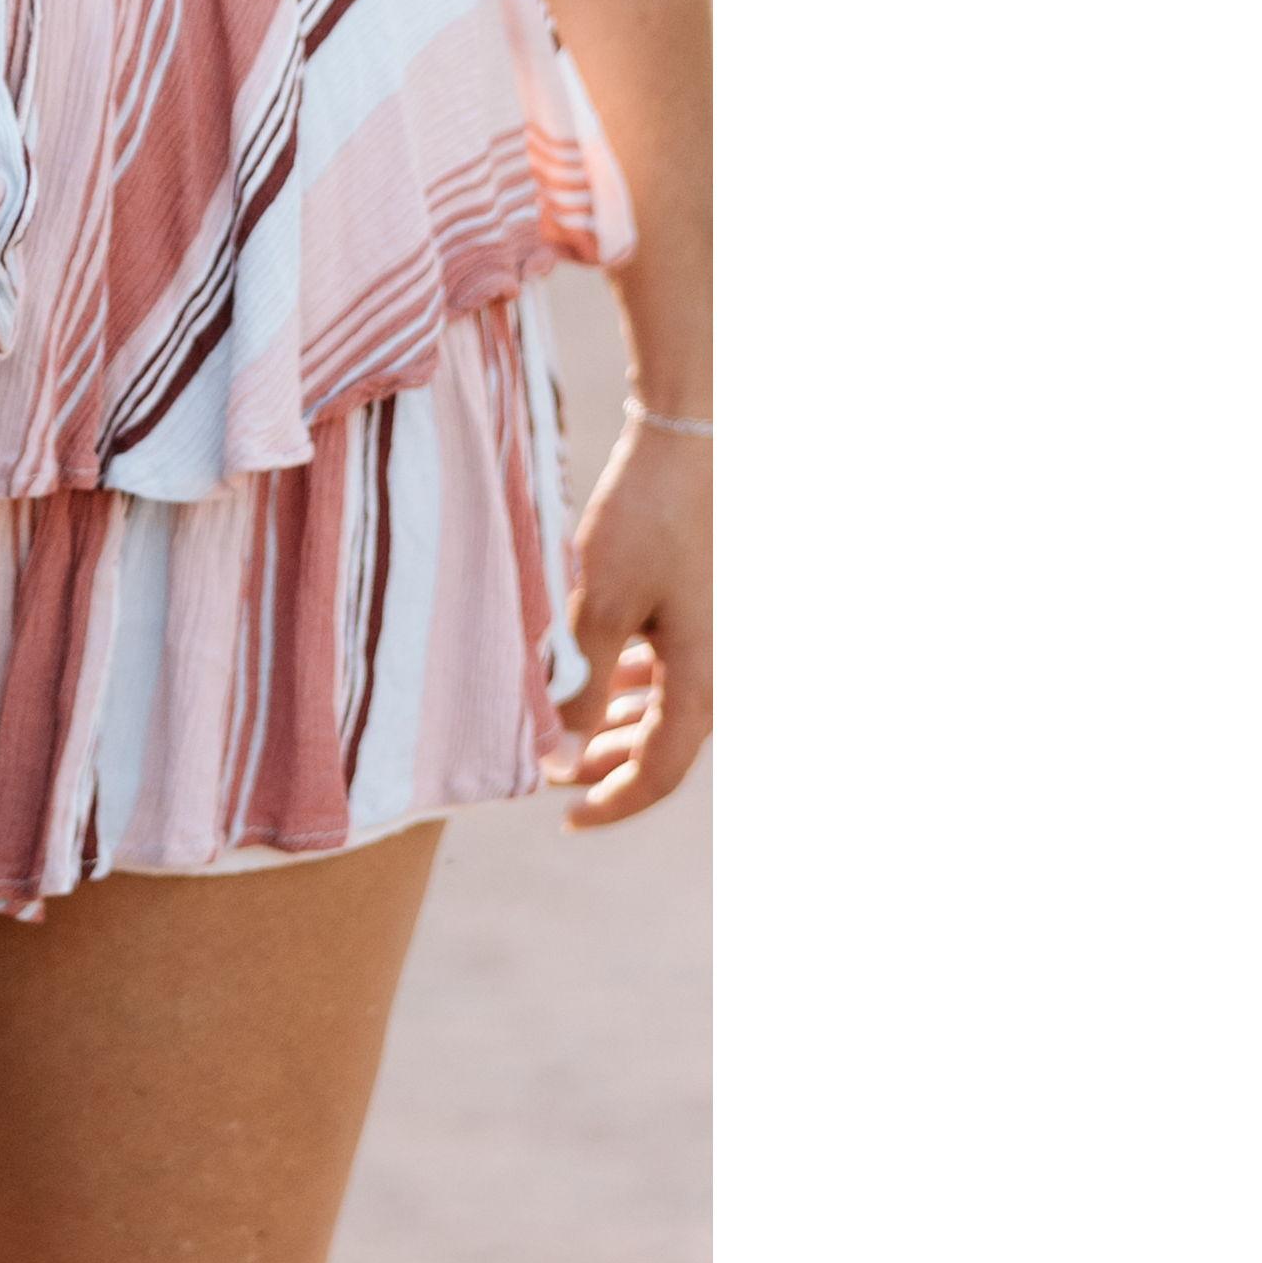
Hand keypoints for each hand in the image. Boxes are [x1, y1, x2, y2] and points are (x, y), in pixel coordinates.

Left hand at [561, 419, 711, 827]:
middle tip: (548, 777)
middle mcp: (713, 668)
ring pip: (659, 708)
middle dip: (604, 767)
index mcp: (700, 681)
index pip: (660, 772)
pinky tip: (589, 680)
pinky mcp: (691, 609)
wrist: (684, 444)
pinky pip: (660, 668)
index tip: (567, 818)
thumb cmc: (642, 522)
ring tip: (561, 737)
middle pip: (660, 745)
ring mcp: (707, 638)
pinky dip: (623, 685)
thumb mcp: (597, 607)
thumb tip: (558, 760)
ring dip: (611, 728)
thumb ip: (576, 688)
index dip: (613, 803)